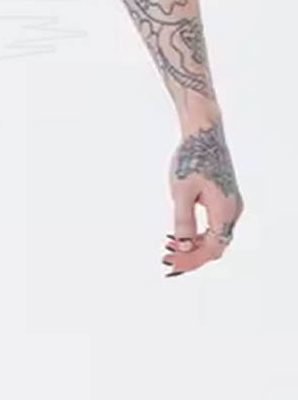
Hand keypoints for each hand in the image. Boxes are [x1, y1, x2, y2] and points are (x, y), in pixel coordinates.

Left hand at [162, 117, 242, 276]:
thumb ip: (183, 221)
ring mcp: (230, 205)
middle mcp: (232, 211)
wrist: (203, 134)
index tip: (172, 265)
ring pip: (215, 236)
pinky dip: (198, 234)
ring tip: (169, 249)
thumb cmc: (191, 159)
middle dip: (192, 256)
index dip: (192, 259)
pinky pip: (214, 225)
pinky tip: (178, 234)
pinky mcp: (224, 198)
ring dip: (194, 246)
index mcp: (224, 211)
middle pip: (216, 245)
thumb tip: (183, 247)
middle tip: (167, 261)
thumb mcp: (181, 191)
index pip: (213, 248)